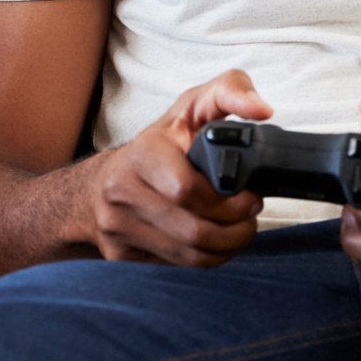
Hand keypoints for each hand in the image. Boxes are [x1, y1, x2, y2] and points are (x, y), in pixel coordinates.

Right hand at [85, 70, 266, 266]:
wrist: (98, 186)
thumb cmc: (157, 146)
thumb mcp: (192, 106)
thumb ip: (231, 91)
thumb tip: (262, 109)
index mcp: (141, 153)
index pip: (188, 190)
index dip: (229, 202)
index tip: (250, 198)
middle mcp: (121, 192)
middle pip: (193, 230)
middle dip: (235, 230)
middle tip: (249, 218)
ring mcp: (117, 227)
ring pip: (188, 257)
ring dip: (225, 250)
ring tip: (237, 232)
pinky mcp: (120, 256)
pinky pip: (176, 269)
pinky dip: (202, 261)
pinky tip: (210, 244)